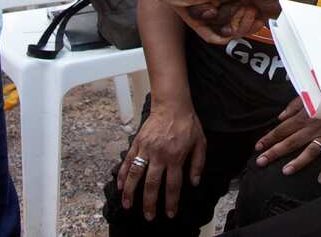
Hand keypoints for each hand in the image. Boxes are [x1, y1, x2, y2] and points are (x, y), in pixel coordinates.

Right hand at [117, 103, 206, 220]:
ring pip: (136, 174)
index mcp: (176, 157)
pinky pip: (128, 161)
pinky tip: (120, 185)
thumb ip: (198, 164)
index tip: (169, 214)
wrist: (172, 104)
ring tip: (127, 205)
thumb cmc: (187, 123)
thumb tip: (194, 182)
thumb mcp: (200, 143)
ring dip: (131, 192)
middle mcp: (159, 155)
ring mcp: (146, 149)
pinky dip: (123, 174)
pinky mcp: (138, 143)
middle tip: (148, 216)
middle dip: (149, 203)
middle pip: (152, 184)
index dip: (171, 202)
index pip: (173, 185)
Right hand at [188, 0, 318, 38]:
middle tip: (244, 9)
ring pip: (213, 13)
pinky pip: (223, 22)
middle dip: (222, 11)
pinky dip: (237, 26)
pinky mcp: (232, 8)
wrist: (302, 3)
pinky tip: (254, 20)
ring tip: (253, 14)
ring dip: (231, 20)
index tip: (214, 5)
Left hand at [254, 96, 320, 182]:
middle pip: (291, 141)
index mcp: (304, 116)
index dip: (269, 138)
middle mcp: (313, 128)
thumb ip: (294, 106)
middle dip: (274, 152)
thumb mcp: (311, 95)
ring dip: (298, 162)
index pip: (282, 129)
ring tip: (286, 171)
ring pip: (310, 151)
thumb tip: (280, 117)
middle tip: (261, 162)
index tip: (258, 147)